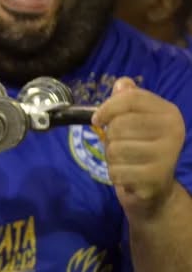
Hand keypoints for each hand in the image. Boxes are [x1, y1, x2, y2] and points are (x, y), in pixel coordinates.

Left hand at [92, 77, 185, 219]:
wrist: (155, 188)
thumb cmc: (141, 149)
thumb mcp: (136, 122)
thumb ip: (128, 102)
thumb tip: (122, 83)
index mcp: (168, 112)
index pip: (131, 98)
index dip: (107, 107)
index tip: (97, 119)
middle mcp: (173, 130)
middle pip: (119, 125)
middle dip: (110, 138)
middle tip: (120, 147)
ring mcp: (167, 154)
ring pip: (115, 148)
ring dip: (111, 158)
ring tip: (125, 161)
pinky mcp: (156, 176)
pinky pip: (117, 170)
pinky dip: (115, 174)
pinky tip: (128, 175)